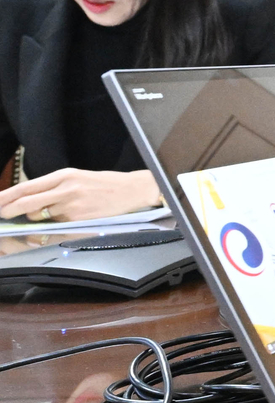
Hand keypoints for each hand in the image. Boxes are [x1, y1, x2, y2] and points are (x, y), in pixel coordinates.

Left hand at [0, 168, 161, 222]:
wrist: (133, 190)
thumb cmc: (105, 185)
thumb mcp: (78, 178)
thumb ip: (55, 187)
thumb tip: (29, 199)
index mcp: (64, 175)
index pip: (28, 186)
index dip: (8, 195)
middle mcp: (66, 189)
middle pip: (28, 201)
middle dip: (10, 210)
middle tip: (2, 215)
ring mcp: (73, 205)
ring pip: (40, 216)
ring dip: (35, 219)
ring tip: (43, 218)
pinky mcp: (80, 219)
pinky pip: (57, 226)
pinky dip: (53, 226)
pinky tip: (62, 222)